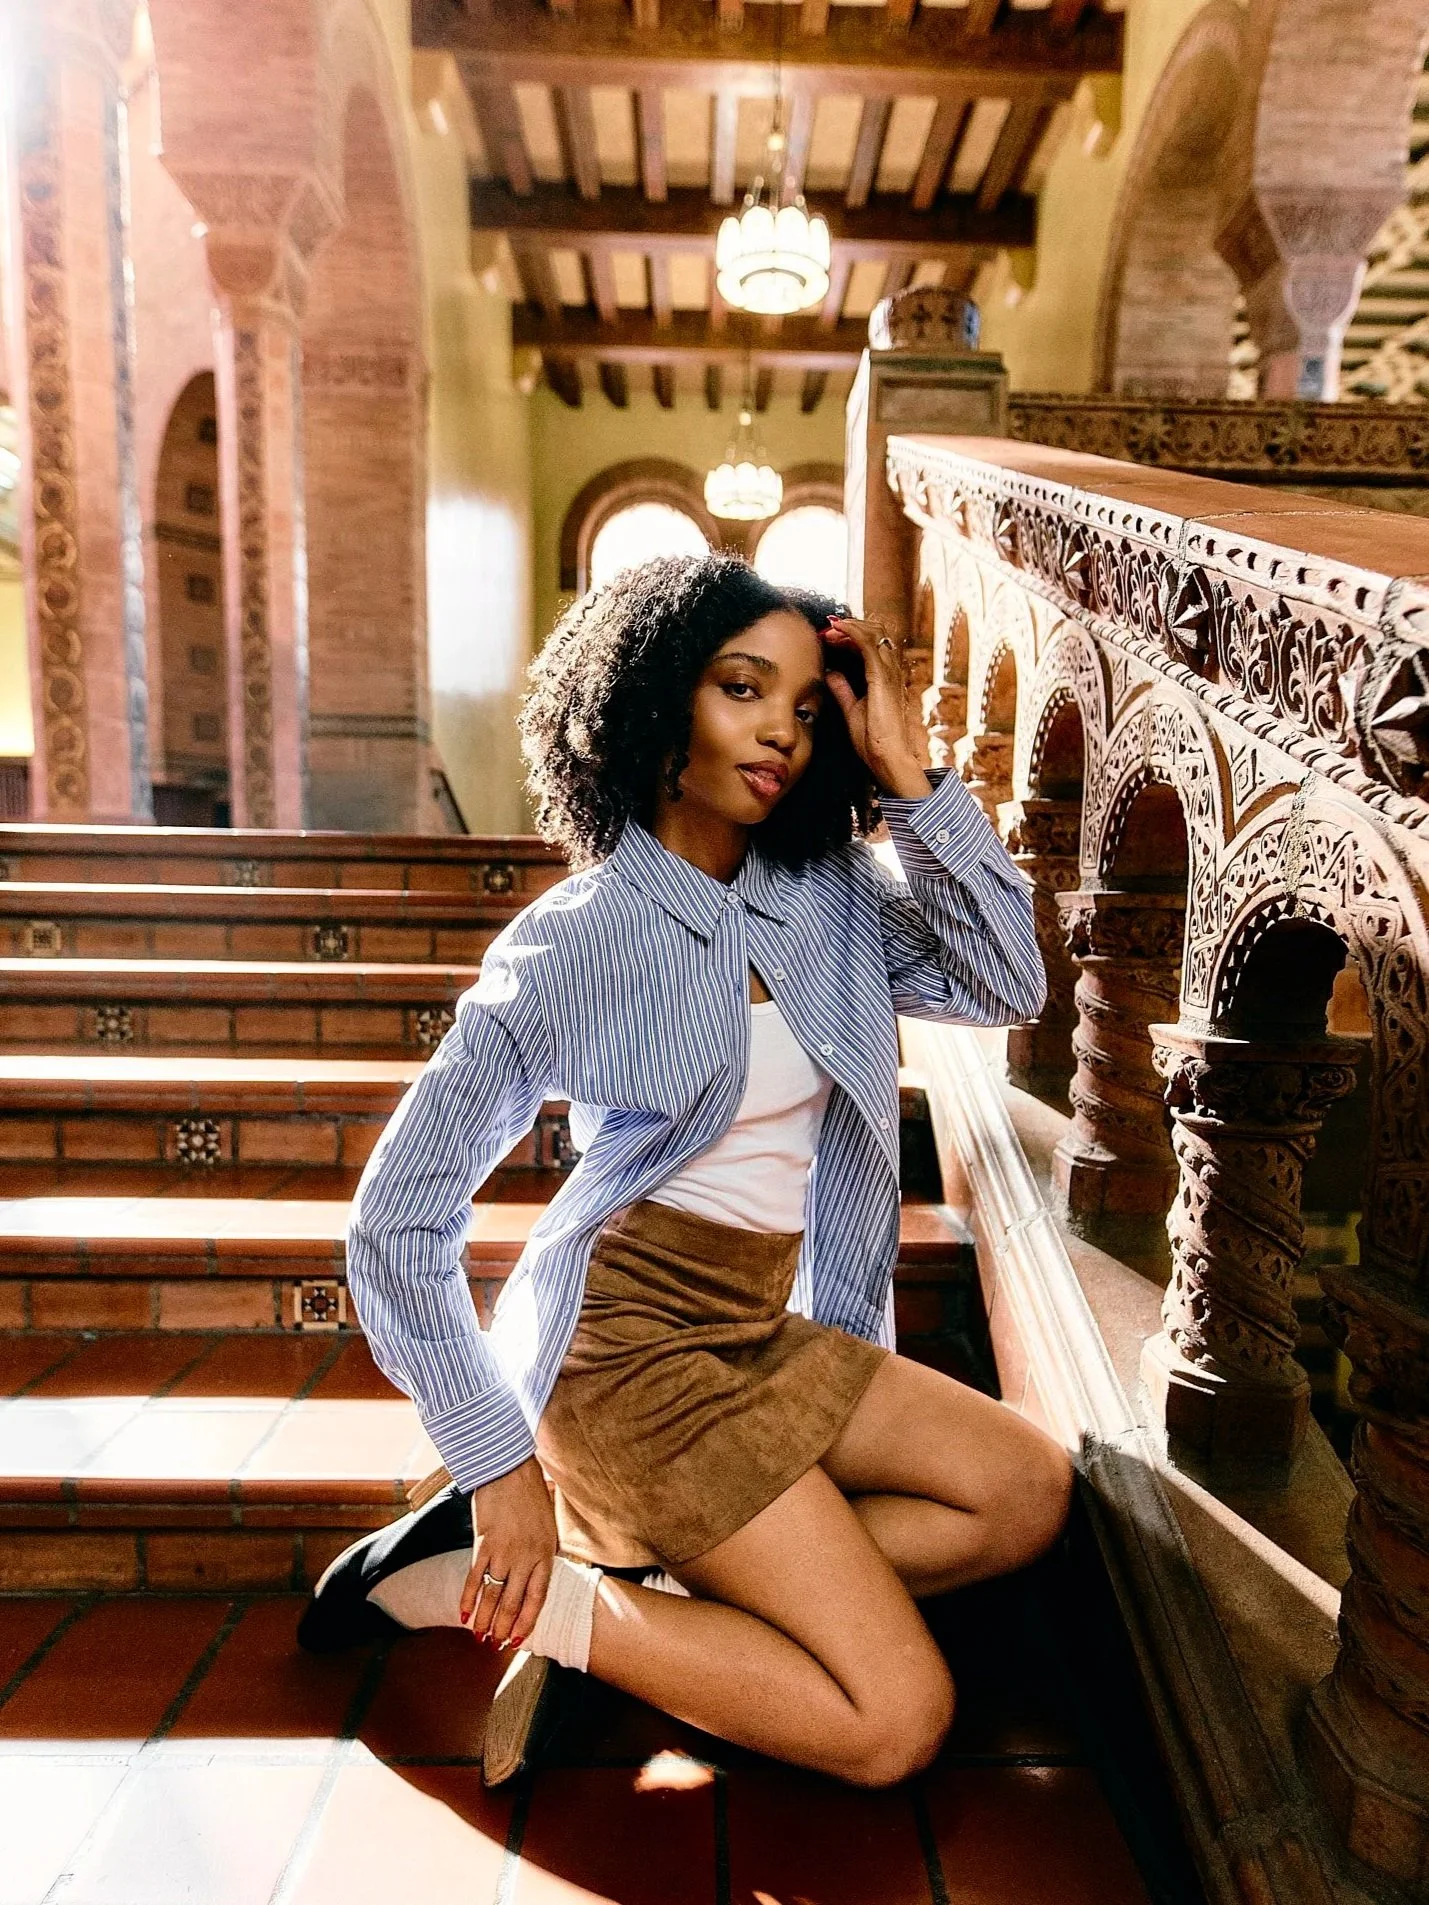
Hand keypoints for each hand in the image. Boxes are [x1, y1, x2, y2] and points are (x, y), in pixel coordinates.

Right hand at [460, 1454, 557, 1648]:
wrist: (509, 1469)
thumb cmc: (532, 1496)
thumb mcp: (548, 1526)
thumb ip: (544, 1553)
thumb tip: (538, 1578)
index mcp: (546, 1554)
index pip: (537, 1598)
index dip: (527, 1622)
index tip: (518, 1640)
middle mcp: (526, 1557)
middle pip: (513, 1602)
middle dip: (503, 1627)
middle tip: (495, 1645)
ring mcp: (504, 1551)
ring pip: (493, 1595)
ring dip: (484, 1619)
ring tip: (479, 1636)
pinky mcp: (483, 1542)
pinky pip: (473, 1577)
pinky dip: (467, 1598)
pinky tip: (462, 1614)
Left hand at [822, 617, 930, 798]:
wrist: (887, 757)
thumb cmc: (874, 740)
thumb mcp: (852, 710)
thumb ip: (843, 690)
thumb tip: (832, 674)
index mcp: (884, 678)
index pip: (871, 644)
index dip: (850, 635)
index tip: (828, 636)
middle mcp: (890, 671)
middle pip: (875, 632)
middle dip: (850, 626)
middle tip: (827, 629)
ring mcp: (889, 672)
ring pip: (874, 633)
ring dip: (850, 626)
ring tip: (829, 628)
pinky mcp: (882, 678)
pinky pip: (868, 645)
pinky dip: (852, 632)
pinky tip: (837, 630)